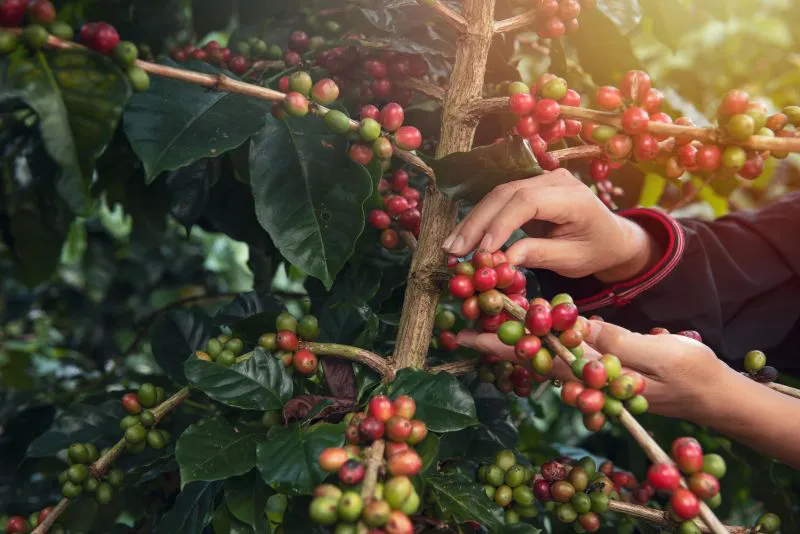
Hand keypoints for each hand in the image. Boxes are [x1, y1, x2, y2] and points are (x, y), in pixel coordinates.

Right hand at [442, 169, 660, 281]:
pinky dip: (480, 220)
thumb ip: (540, 255)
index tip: (483, 251)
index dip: (501, 224)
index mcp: (573, 196)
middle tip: (454, 251)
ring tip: (452, 248)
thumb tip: (503, 259)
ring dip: (472, 222)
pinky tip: (463, 238)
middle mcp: (555, 179)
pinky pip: (499, 200)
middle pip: (506, 194)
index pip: (528, 201)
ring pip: (497, 195)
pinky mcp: (528, 187)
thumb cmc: (596, 249)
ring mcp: (540, 179)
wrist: (611, 236)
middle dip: (477, 223)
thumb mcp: (573, 260)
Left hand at [457, 319, 729, 421]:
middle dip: (498, 340)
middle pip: (533, 355)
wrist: (712, 393)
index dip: (505, 341)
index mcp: (594, 372)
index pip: (540, 355)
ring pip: (545, 353)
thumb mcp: (657, 354)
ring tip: (484, 319)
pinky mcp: (601, 366)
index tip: (472, 331)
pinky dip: (542, 337)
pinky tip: (529, 325)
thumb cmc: (690, 374)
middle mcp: (586, 375)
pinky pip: (564, 352)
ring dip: (516, 337)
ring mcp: (592, 372)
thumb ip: (616, 343)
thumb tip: (576, 330)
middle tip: (460, 328)